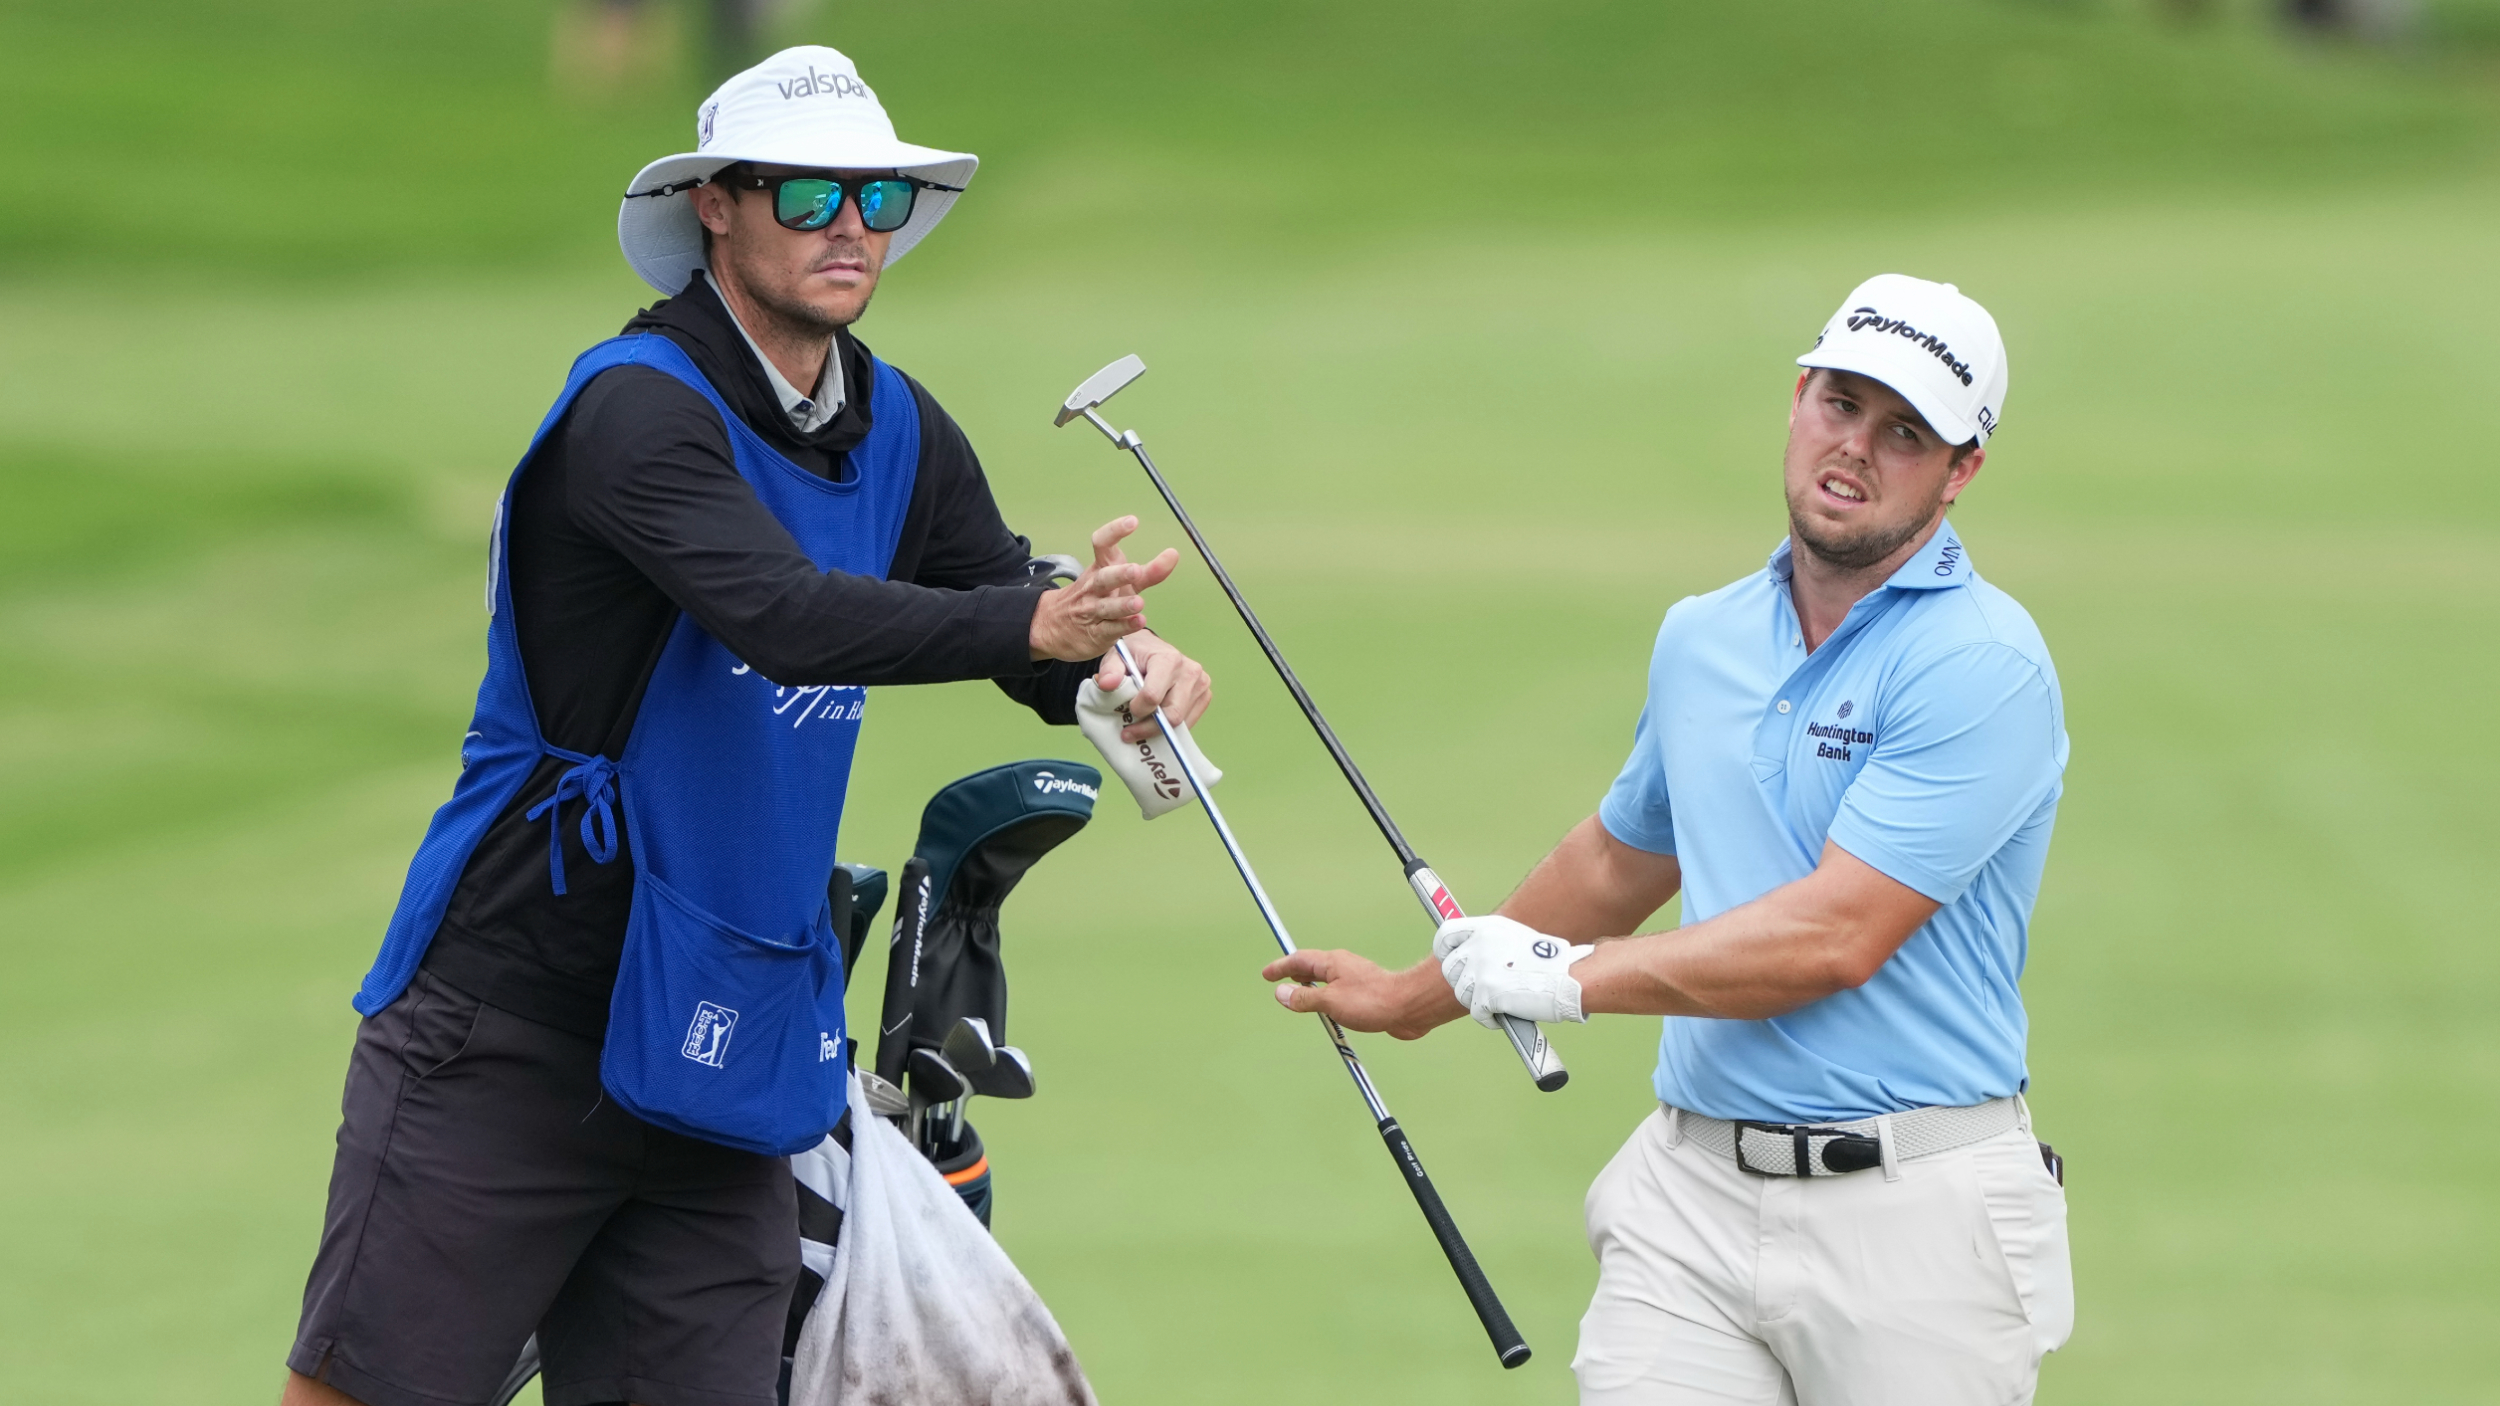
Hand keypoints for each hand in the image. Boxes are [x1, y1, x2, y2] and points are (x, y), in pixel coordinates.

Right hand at [1030, 517, 1179, 662]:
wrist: (1055, 625)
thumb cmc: (1098, 596)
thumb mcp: (1123, 582)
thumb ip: (1151, 571)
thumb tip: (1173, 554)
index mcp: (1100, 567)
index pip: (1102, 543)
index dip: (1115, 531)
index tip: (1133, 521)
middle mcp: (1094, 587)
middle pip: (1104, 578)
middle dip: (1120, 574)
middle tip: (1135, 570)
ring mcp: (1093, 610)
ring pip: (1106, 607)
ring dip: (1122, 604)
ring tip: (1139, 603)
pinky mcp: (1096, 633)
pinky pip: (1110, 629)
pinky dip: (1125, 626)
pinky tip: (1139, 622)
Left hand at [1094, 629, 1211, 741]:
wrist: (1151, 648)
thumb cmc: (1133, 654)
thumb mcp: (1116, 657)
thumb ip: (1110, 670)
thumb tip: (1105, 684)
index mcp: (1168, 659)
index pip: (1153, 696)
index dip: (1137, 709)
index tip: (1126, 711)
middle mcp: (1190, 671)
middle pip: (1172, 714)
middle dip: (1148, 727)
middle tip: (1129, 732)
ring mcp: (1201, 684)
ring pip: (1181, 723)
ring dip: (1158, 730)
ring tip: (1139, 728)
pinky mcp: (1204, 696)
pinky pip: (1188, 723)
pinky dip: (1169, 729)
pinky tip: (1154, 724)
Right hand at [1261, 951, 1465, 1040]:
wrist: (1409, 1007)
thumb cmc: (1373, 1001)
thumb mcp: (1331, 1001)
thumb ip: (1305, 997)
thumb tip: (1282, 993)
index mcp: (1333, 963)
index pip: (1299, 960)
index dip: (1281, 967)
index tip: (1267, 974)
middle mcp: (1344, 967)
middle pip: (1312, 966)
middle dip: (1294, 973)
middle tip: (1279, 979)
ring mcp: (1356, 980)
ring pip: (1326, 980)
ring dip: (1310, 985)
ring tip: (1299, 993)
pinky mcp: (1366, 995)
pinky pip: (1338, 993)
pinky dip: (1325, 997)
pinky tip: (1328, 1009)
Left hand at [1432, 914, 1593, 1028]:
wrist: (1570, 978)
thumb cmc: (1551, 963)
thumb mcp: (1517, 939)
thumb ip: (1492, 946)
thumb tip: (1475, 961)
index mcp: (1487, 928)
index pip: (1446, 934)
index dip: (1444, 950)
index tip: (1449, 959)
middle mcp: (1480, 945)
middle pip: (1451, 968)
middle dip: (1462, 982)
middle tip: (1481, 990)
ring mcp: (1482, 968)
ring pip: (1462, 992)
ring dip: (1476, 1001)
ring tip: (1498, 1004)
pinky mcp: (1487, 993)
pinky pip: (1477, 1012)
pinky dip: (1488, 1019)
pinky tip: (1502, 1017)